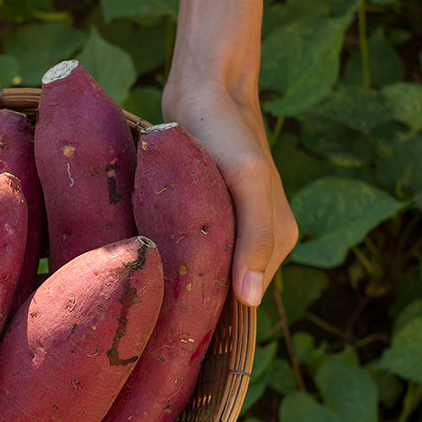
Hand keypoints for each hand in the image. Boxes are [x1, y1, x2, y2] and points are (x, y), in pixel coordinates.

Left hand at [162, 80, 297, 306]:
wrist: (204, 89)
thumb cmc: (226, 133)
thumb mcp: (246, 181)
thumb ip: (256, 238)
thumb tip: (250, 300)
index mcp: (277, 241)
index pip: (243, 302)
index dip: (210, 316)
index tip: (170, 332)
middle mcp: (257, 241)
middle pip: (222, 290)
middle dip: (190, 300)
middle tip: (147, 311)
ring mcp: (231, 228)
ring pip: (203, 272)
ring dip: (177, 279)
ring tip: (143, 290)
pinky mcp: (205, 215)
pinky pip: (189, 251)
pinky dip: (170, 257)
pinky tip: (146, 264)